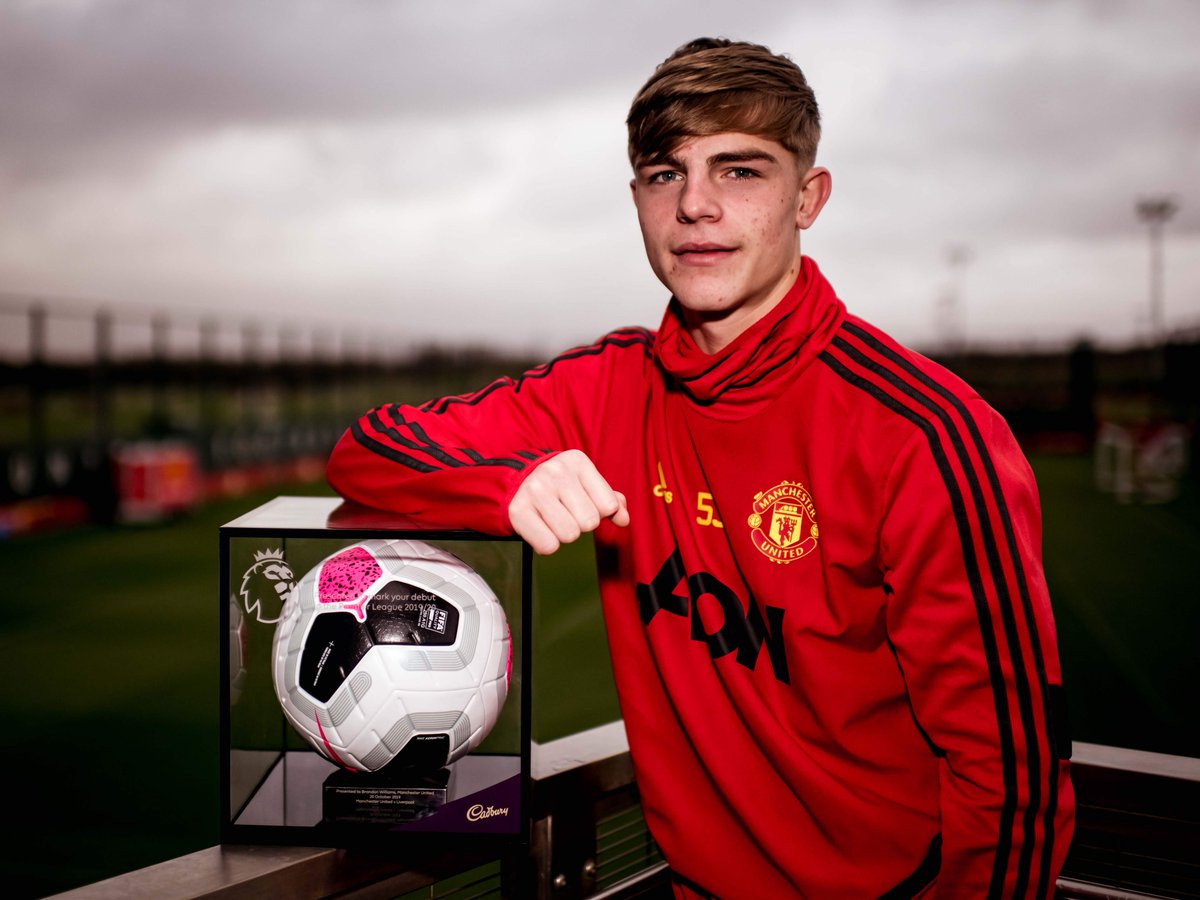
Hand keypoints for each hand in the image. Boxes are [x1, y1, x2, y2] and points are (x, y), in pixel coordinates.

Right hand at [508, 450, 628, 554]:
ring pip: (569, 535)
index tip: (584, 504)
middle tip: (566, 513)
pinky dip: (547, 545)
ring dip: (564, 535)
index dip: (600, 513)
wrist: (519, 485)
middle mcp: (555, 471)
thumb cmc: (562, 489)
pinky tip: (541, 529)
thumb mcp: (588, 486)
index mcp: (578, 461)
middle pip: (589, 522)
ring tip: (553, 520)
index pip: (609, 506)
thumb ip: (612, 501)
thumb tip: (623, 520)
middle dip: (581, 524)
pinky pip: (548, 545)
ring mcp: (534, 489)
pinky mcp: (518, 509)